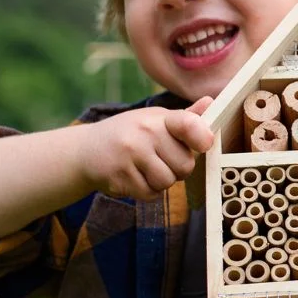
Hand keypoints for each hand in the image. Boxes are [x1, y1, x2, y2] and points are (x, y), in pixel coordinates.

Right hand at [79, 96, 214, 201]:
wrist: (86, 151)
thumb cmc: (130, 134)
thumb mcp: (154, 120)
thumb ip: (184, 119)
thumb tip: (211, 102)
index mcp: (157, 119)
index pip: (188, 125)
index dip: (202, 137)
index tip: (204, 144)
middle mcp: (144, 134)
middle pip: (185, 165)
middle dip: (177, 169)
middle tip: (160, 160)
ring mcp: (130, 155)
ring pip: (167, 182)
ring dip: (162, 182)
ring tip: (146, 169)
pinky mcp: (120, 176)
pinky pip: (150, 194)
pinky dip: (147, 191)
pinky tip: (135, 177)